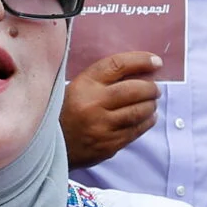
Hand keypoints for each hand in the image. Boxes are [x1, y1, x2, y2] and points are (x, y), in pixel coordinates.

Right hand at [60, 52, 159, 168]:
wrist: (50, 144)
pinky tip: (149, 117)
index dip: (141, 61)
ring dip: (151, 105)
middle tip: (156, 88)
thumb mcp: (77, 87)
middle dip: (150, 88)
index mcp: (84, 84)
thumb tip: (140, 72)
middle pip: (133, 90)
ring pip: (138, 112)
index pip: (119, 65)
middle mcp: (94, 104)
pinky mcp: (108, 145)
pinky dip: (147, 122)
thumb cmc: (65, 111)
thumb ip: (103, 79)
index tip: (156, 62)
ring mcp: (102, 126)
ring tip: (152, 102)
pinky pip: (135, 131)